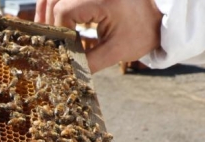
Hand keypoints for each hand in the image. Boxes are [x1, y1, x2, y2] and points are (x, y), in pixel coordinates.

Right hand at [35, 0, 162, 71]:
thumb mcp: (117, 51)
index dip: (58, 32)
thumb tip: (65, 72)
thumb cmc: (141, 32)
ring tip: (47, 34)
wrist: (158, 14)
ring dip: (46, 13)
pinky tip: (52, 21)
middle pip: (54, 1)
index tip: (62, 49)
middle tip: (48, 44)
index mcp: (102, 0)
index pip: (64, 12)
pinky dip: (54, 7)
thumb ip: (89, 62)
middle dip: (48, 23)